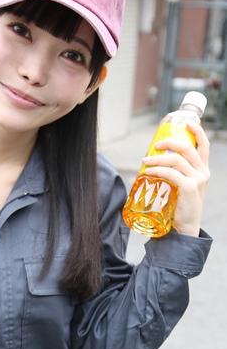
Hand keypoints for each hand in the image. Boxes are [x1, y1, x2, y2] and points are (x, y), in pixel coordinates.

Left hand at [141, 120, 209, 236]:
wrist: (185, 227)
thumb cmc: (179, 206)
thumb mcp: (181, 185)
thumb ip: (173, 172)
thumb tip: (150, 160)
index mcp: (203, 169)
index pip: (203, 144)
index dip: (196, 130)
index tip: (185, 122)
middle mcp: (203, 172)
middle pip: (187, 148)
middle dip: (169, 142)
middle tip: (155, 145)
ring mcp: (198, 180)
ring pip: (176, 160)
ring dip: (158, 158)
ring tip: (144, 161)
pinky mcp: (190, 188)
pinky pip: (172, 174)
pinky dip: (157, 170)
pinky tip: (148, 173)